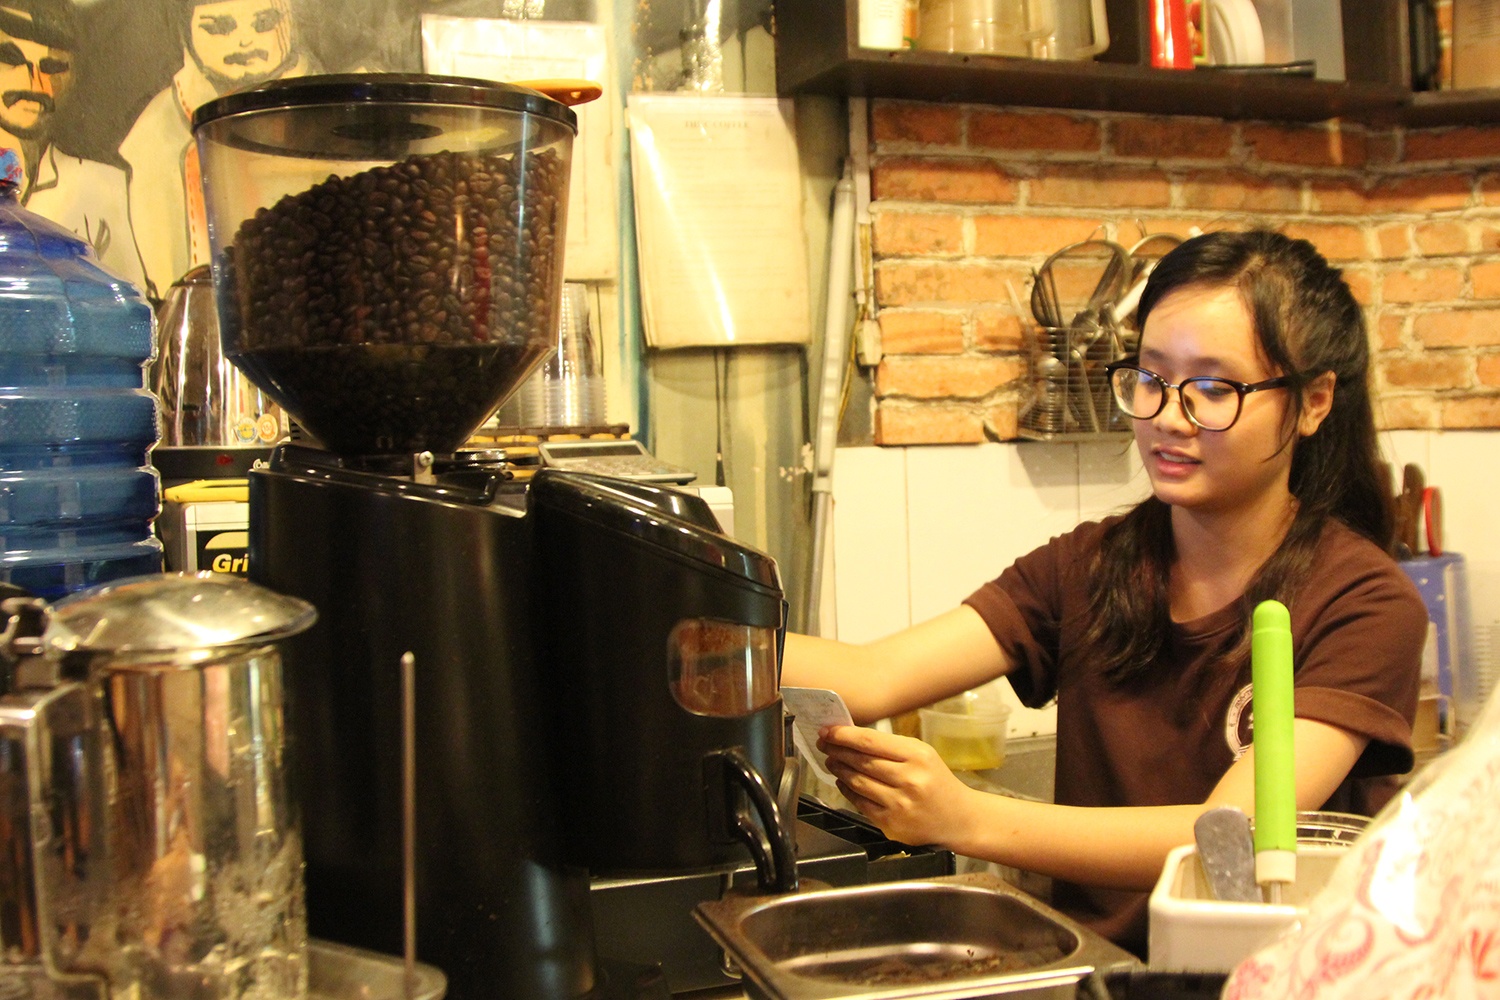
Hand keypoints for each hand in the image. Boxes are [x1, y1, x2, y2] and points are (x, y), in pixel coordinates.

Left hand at [816, 724, 973, 847]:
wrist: (959, 818)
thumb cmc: (937, 782)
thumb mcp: (923, 755)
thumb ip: (891, 747)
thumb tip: (851, 738)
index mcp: (918, 756)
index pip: (870, 742)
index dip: (844, 736)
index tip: (828, 731)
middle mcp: (909, 780)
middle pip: (861, 761)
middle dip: (837, 750)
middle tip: (824, 744)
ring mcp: (899, 804)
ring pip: (857, 782)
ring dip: (839, 770)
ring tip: (832, 761)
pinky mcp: (891, 824)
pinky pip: (860, 803)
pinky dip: (847, 790)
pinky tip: (843, 782)